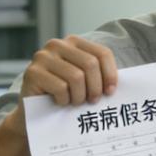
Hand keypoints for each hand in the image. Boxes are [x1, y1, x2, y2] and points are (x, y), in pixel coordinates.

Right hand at [2, 35, 119, 137]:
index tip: (110, 92)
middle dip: (95, 87)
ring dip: (79, 96)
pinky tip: (59, 103)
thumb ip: (99, 76)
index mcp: (73, 42)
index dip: (110, 74)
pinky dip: (64, 100)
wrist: (33, 113)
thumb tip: (123, 84)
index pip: (102, 53)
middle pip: (90, 64)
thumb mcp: (84, 82)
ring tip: (75, 103)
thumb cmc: (64, 96)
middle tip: (92, 102)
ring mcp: (42, 57)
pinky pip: (60, 87)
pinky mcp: (32, 72)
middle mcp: (57, 44)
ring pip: (76, 77)